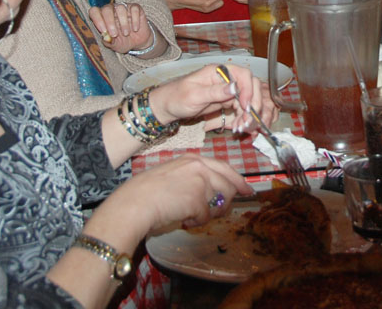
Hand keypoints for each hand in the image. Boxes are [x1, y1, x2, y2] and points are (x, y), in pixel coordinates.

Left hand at [89, 2, 151, 53]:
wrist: (137, 43)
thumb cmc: (122, 42)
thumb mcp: (114, 45)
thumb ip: (109, 42)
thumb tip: (105, 38)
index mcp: (102, 17)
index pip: (94, 11)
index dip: (97, 19)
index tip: (103, 31)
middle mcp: (112, 10)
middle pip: (106, 9)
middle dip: (110, 22)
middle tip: (114, 34)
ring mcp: (124, 7)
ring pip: (120, 8)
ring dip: (123, 22)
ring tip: (126, 34)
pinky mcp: (135, 8)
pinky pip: (134, 8)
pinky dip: (135, 19)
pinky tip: (135, 29)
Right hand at [96, 154, 252, 238]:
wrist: (135, 203)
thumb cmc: (147, 193)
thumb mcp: (173, 175)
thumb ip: (194, 180)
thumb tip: (212, 196)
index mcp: (193, 159)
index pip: (223, 167)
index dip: (237, 179)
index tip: (247, 189)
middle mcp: (200, 167)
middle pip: (228, 184)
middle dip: (227, 201)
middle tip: (220, 212)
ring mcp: (200, 182)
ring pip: (220, 202)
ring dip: (209, 213)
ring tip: (191, 215)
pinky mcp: (198, 200)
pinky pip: (206, 216)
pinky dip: (196, 221)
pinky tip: (183, 218)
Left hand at [147, 64, 277, 131]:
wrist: (168, 107)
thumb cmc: (177, 97)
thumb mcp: (194, 95)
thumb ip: (215, 91)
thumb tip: (234, 87)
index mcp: (219, 71)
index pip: (243, 74)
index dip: (248, 89)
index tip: (246, 106)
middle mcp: (226, 79)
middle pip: (250, 86)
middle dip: (253, 104)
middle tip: (249, 120)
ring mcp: (227, 90)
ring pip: (248, 99)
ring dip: (249, 114)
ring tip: (242, 128)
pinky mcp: (227, 101)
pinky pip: (241, 108)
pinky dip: (243, 118)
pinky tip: (238, 127)